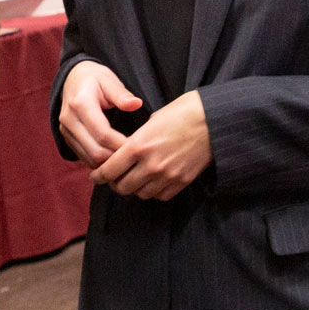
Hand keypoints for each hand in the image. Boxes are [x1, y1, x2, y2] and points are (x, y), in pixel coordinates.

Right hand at [58, 60, 139, 168]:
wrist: (73, 78)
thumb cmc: (94, 79)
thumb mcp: (109, 80)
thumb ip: (122, 94)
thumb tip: (136, 104)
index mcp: (81, 104)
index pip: (103, 134)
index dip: (122, 144)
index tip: (139, 146)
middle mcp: (69, 120)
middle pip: (95, 151)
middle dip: (117, 157)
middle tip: (135, 155)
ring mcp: (65, 131)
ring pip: (89, 159)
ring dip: (109, 162)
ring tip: (126, 156)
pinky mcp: (66, 138)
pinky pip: (84, 158)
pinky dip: (100, 162)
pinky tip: (114, 156)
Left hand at [90, 90, 211, 199]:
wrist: (213, 120)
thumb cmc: (182, 113)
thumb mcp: (152, 120)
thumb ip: (136, 140)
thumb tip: (126, 152)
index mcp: (139, 146)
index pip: (109, 170)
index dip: (98, 176)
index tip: (95, 176)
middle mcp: (150, 164)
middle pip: (122, 187)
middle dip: (115, 183)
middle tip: (114, 178)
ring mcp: (167, 176)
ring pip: (140, 194)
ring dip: (134, 188)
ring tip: (134, 179)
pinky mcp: (181, 182)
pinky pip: (160, 196)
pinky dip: (153, 191)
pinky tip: (153, 181)